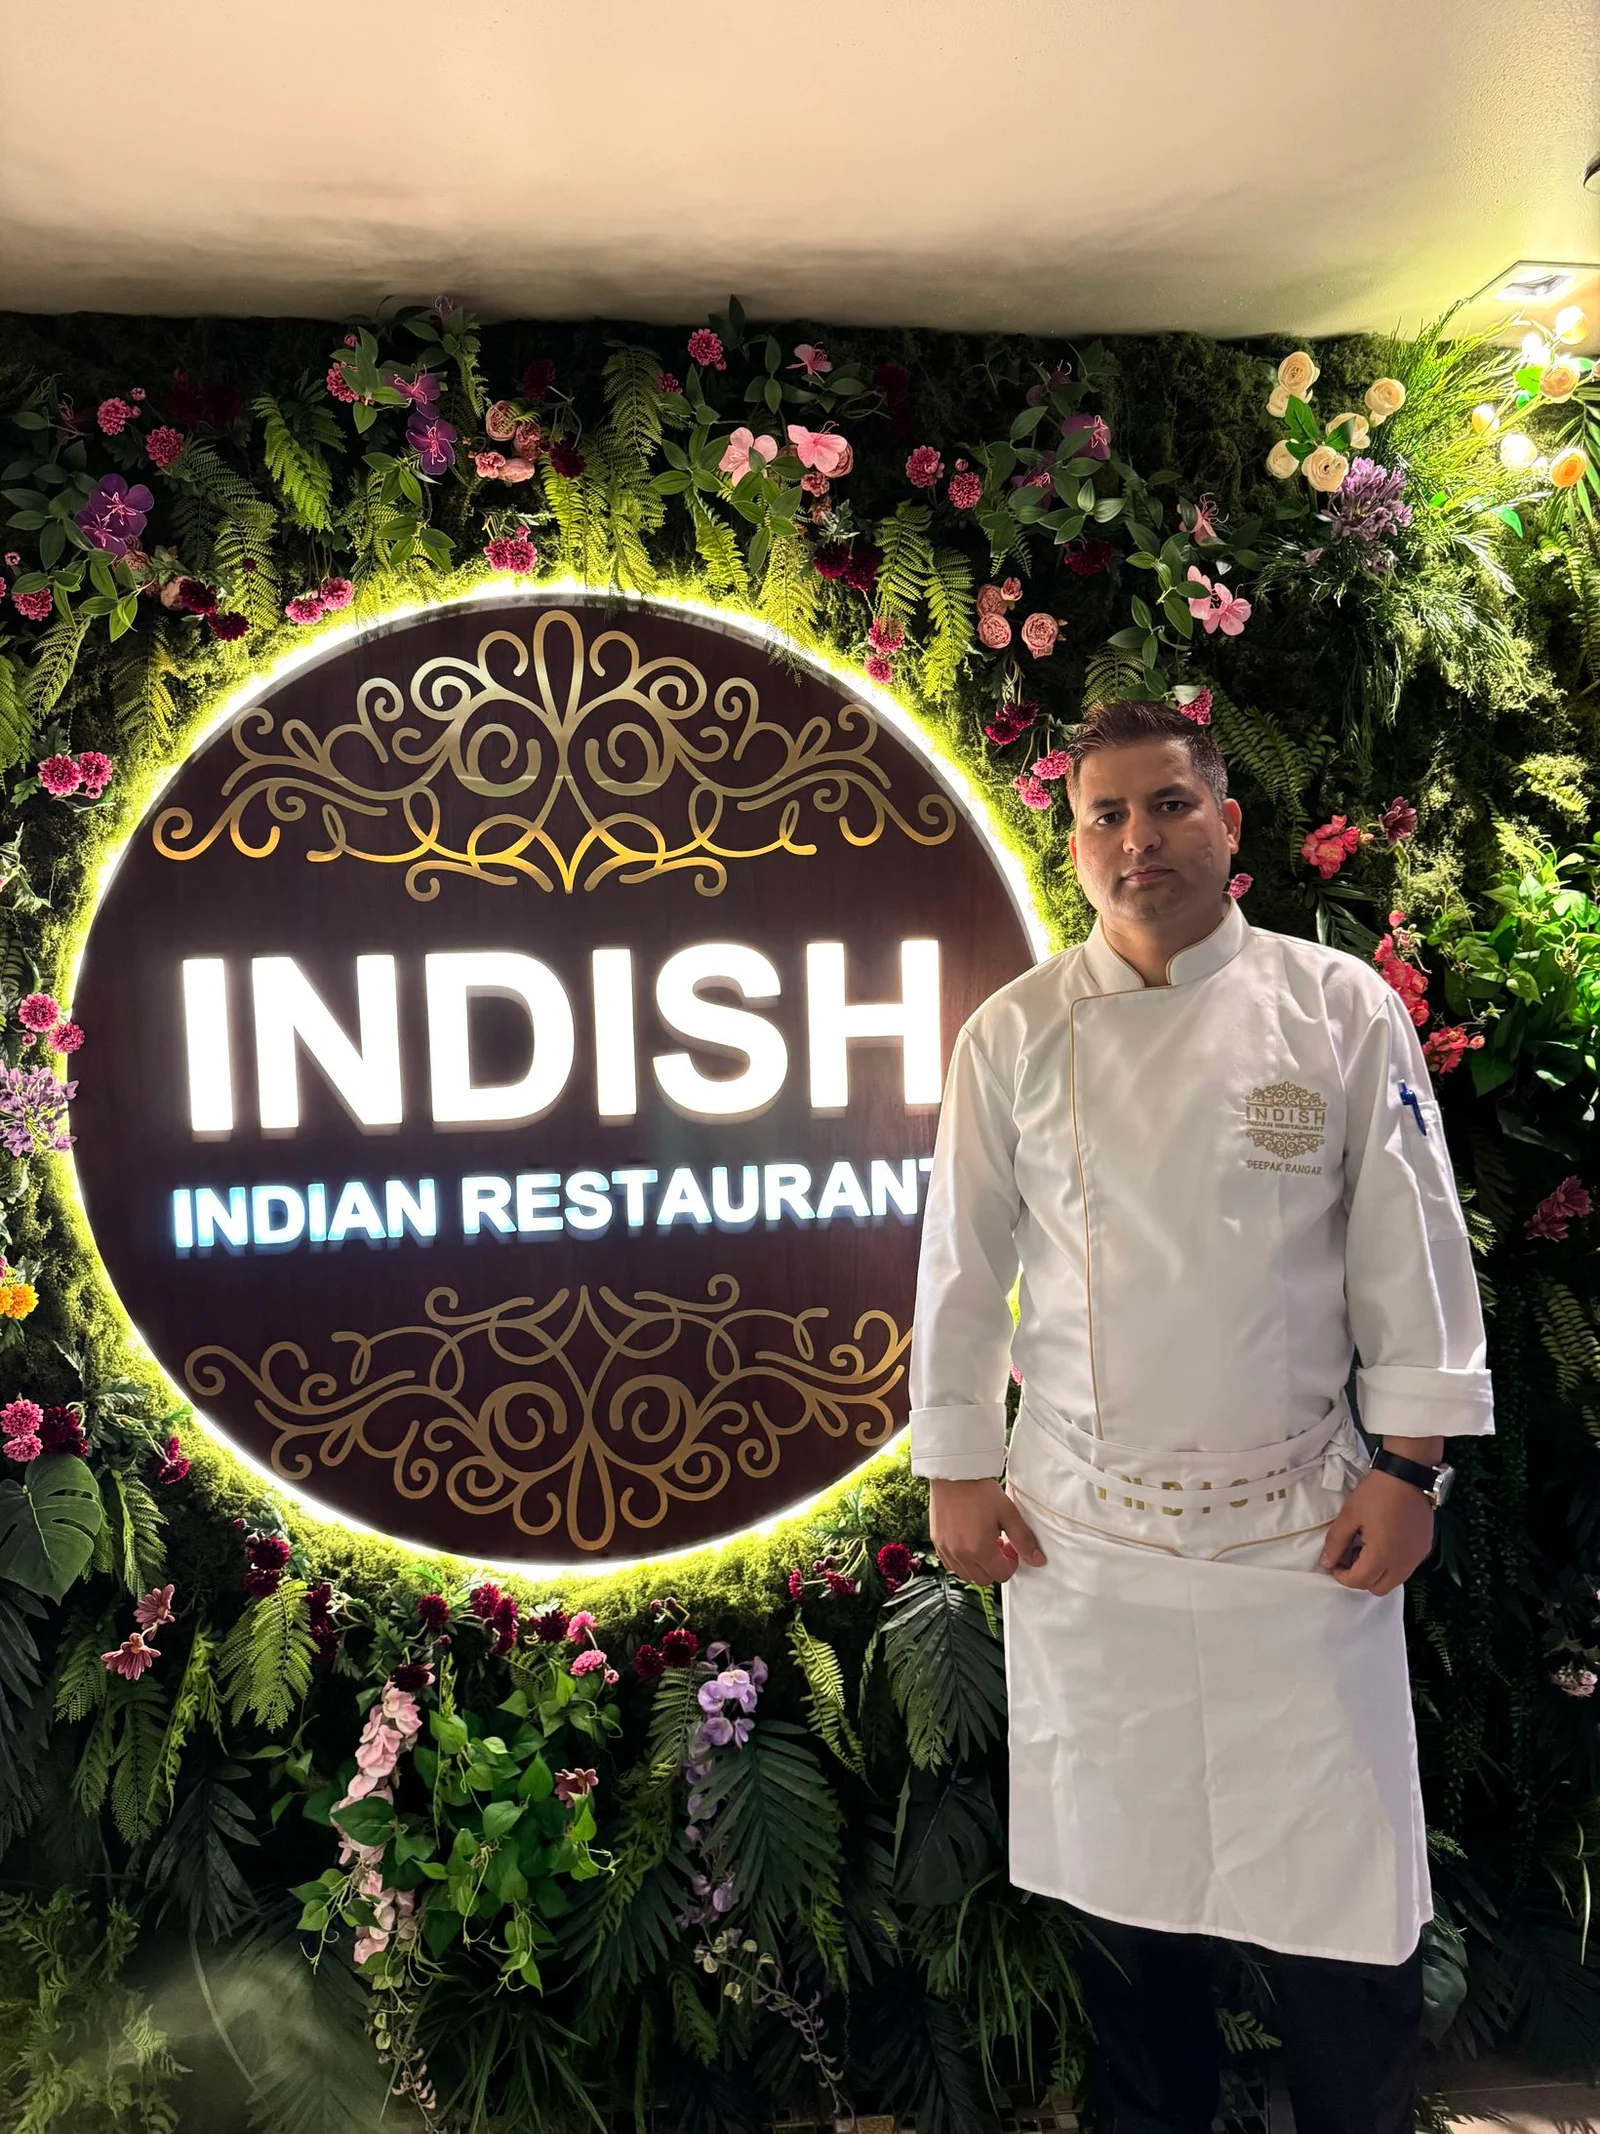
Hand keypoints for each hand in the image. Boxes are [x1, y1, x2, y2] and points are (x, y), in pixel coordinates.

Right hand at [929, 1477, 1046, 1584]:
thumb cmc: (981, 1490)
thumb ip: (1024, 1540)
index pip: (1001, 1575)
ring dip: (979, 1566)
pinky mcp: (936, 1542)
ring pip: (966, 1575)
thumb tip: (1039, 1560)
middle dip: (995, 1566)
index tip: (1010, 1545)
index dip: (1011, 1563)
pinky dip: (962, 1561)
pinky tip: (968, 1542)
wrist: (954, 1473)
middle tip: (999, 1544)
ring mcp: (945, 1549)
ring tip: (983, 1542)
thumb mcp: (1008, 1513)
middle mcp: (960, 1554)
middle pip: (984, 1579)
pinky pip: (951, 1565)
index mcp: (979, 1549)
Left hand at [1318, 1469, 1434, 1594]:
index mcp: (1382, 1555)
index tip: (1334, 1563)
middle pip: (1378, 1588)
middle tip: (1351, 1557)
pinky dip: (1392, 1564)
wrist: (1408, 1474)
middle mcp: (1403, 1563)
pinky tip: (1384, 1542)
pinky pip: (1406, 1568)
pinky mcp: (1425, 1549)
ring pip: (1394, 1581)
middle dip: (1361, 1579)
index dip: (1342, 1577)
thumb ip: (1336, 1542)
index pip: (1359, 1582)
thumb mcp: (1349, 1515)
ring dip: (1378, 1573)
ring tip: (1367, 1548)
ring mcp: (1417, 1557)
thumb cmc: (1376, 1493)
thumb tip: (1327, 1563)